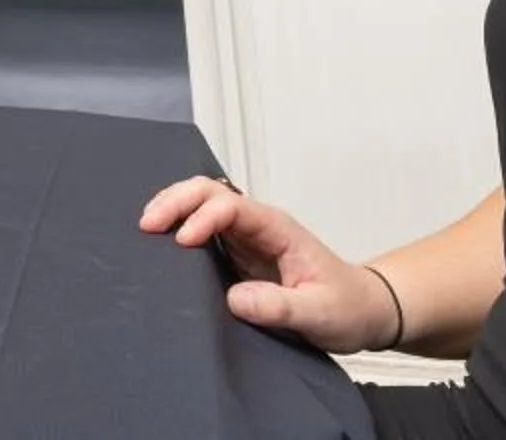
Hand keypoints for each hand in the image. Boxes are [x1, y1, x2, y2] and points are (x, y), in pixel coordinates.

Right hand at [139, 176, 402, 353]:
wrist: (361, 311)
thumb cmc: (346, 308)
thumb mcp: (319, 313)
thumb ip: (279, 306)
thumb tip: (233, 299)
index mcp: (278, 229)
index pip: (232, 208)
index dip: (204, 218)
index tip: (183, 244)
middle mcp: (258, 226)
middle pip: (210, 193)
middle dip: (177, 200)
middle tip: (147, 224)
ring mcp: (246, 239)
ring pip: (202, 206)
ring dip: (173, 209)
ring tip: (145, 229)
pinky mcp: (238, 256)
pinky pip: (202, 232)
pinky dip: (178, 229)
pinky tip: (160, 243)